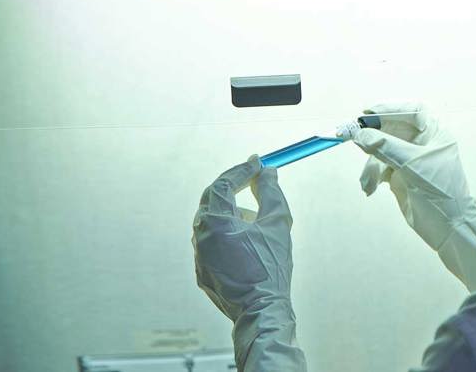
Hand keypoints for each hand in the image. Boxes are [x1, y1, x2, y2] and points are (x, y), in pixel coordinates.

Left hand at [193, 155, 305, 370]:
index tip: (258, 163)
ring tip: (256, 218)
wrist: (261, 312)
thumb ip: (271, 192)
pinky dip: (228, 235)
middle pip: (212, 200)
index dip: (241, 171)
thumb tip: (267, 173)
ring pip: (212, 223)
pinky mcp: (203, 272)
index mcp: (213, 222)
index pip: (223, 184)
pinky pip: (212, 244)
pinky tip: (248, 243)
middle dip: (234, 188)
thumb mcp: (277, 224)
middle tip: (254, 179)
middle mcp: (199, 236)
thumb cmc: (271, 268)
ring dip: (232, 213)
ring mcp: (198, 256)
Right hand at [353, 104, 475, 290]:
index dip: (390, 108)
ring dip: (371, 165)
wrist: (449, 228)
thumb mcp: (413, 165)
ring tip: (368, 181)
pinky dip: (373, 176)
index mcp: (435, 133)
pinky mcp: (400, 175)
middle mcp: (423, 143)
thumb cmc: (441, 193)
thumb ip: (386, 146)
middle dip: (373, 137)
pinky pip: (380, 167)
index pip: (412, 110)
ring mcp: (410, 160)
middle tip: (353, 138)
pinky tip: (370, 188)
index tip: (368, 112)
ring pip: (382, 150)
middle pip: (391, 129)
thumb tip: (361, 134)